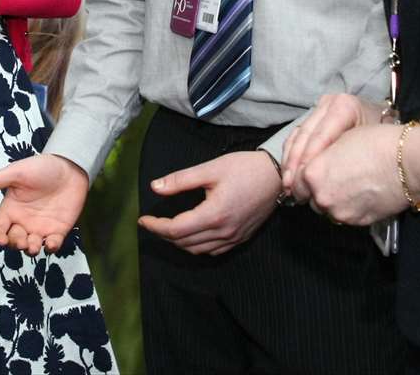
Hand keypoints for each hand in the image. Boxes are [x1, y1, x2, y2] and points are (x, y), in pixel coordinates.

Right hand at [0, 154, 89, 254]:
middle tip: (22, 241)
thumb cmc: (41, 167)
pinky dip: (51, 247)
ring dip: (30, 249)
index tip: (2, 239)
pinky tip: (51, 243)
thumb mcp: (16, 172)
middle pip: (13, 240)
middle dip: (15, 244)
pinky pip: (52, 245)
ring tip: (34, 246)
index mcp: (10, 208)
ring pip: (30, 246)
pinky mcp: (58, 230)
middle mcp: (23, 221)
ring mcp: (40, 227)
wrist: (69, 166)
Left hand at [137, 151, 281, 255]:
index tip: (142, 220)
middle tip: (151, 223)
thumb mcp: (210, 169)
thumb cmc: (244, 168)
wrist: (276, 176)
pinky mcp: (240, 238)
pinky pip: (213, 251)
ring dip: (178, 242)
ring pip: (197, 250)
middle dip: (163, 234)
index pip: (175, 229)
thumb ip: (180, 180)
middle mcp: (223, 231)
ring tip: (166, 228)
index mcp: (213, 214)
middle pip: (184, 242)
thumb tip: (155, 187)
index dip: (155, 227)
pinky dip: (196, 246)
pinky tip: (190, 235)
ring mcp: (233, 238)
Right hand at [282, 93, 386, 200]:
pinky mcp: (315, 115)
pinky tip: (289, 172)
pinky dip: (291, 155)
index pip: (320, 135)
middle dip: (296, 163)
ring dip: (290, 161)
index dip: (309, 159)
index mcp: (344, 106)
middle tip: (291, 187)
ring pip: (297, 136)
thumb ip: (345, 158)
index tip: (303, 181)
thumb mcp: (369, 148)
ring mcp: (320, 108)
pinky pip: (297, 136)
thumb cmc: (386, 144)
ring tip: (287, 184)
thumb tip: (321, 180)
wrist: (395, 133)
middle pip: (305, 135)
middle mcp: (329, 103)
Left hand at [300, 124, 408, 225]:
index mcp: (312, 173)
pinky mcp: (357, 222)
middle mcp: (322, 196)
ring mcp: (340, 212)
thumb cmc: (374, 143)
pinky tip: (361, 193)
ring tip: (349, 186)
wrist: (407, 163)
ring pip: (328, 210)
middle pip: (311, 199)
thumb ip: (317, 157)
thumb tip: (311, 166)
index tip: (309, 177)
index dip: (301, 179)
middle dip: (318, 191)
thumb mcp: (336, 140)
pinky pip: (346, 216)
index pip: (296, 183)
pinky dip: (349, 207)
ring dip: (333, 201)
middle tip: (333, 179)